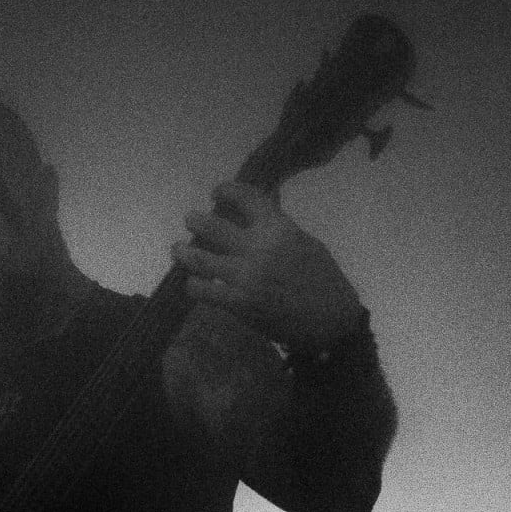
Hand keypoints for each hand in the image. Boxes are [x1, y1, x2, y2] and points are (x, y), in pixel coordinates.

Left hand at [172, 182, 365, 353]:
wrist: (332, 321)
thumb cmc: (323, 280)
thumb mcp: (305, 242)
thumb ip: (278, 226)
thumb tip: (257, 207)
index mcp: (279, 228)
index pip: (246, 197)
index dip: (226, 190)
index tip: (216, 192)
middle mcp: (259, 248)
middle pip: (211, 226)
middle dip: (195, 221)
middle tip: (191, 221)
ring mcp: (246, 276)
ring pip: (199, 259)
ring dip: (183, 252)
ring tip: (178, 250)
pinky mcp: (239, 303)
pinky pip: (203, 290)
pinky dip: (194, 285)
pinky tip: (193, 284)